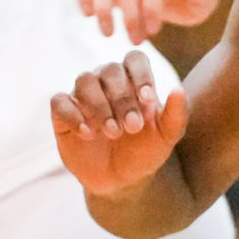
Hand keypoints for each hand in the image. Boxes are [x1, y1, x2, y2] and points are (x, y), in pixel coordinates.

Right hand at [50, 54, 187, 196]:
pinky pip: (59, 102)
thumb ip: (177, 114)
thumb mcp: (166, 137)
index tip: (148, 100)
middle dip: (122, 98)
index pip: (135, 58)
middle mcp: (106, 82)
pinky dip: (73, 115)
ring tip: (112, 132)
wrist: (121, 181)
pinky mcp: (62, 114)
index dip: (141, 75)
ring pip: (84, 81)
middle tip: (132, 127)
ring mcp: (82, 96)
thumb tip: (178, 89)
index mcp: (133, 79)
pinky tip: (88, 134)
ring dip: (100, 106)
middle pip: (110, 70)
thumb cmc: (145, 152)